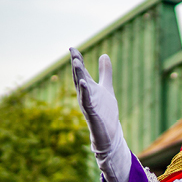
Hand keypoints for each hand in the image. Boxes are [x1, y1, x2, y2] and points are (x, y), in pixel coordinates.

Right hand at [70, 48, 130, 181]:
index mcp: (88, 88)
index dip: (77, 60)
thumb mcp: (107, 88)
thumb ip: (105, 72)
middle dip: (76, 65)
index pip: (81, 72)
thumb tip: (104, 55)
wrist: (109, 133)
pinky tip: (84, 83)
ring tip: (76, 62)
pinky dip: (85, 92)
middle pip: (79, 78)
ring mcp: (87, 104)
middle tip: (73, 52)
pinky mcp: (91, 113)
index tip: (73, 48)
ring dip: (78, 75)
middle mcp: (85, 95)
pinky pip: (87, 101)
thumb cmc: (106, 111)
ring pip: (81, 88)